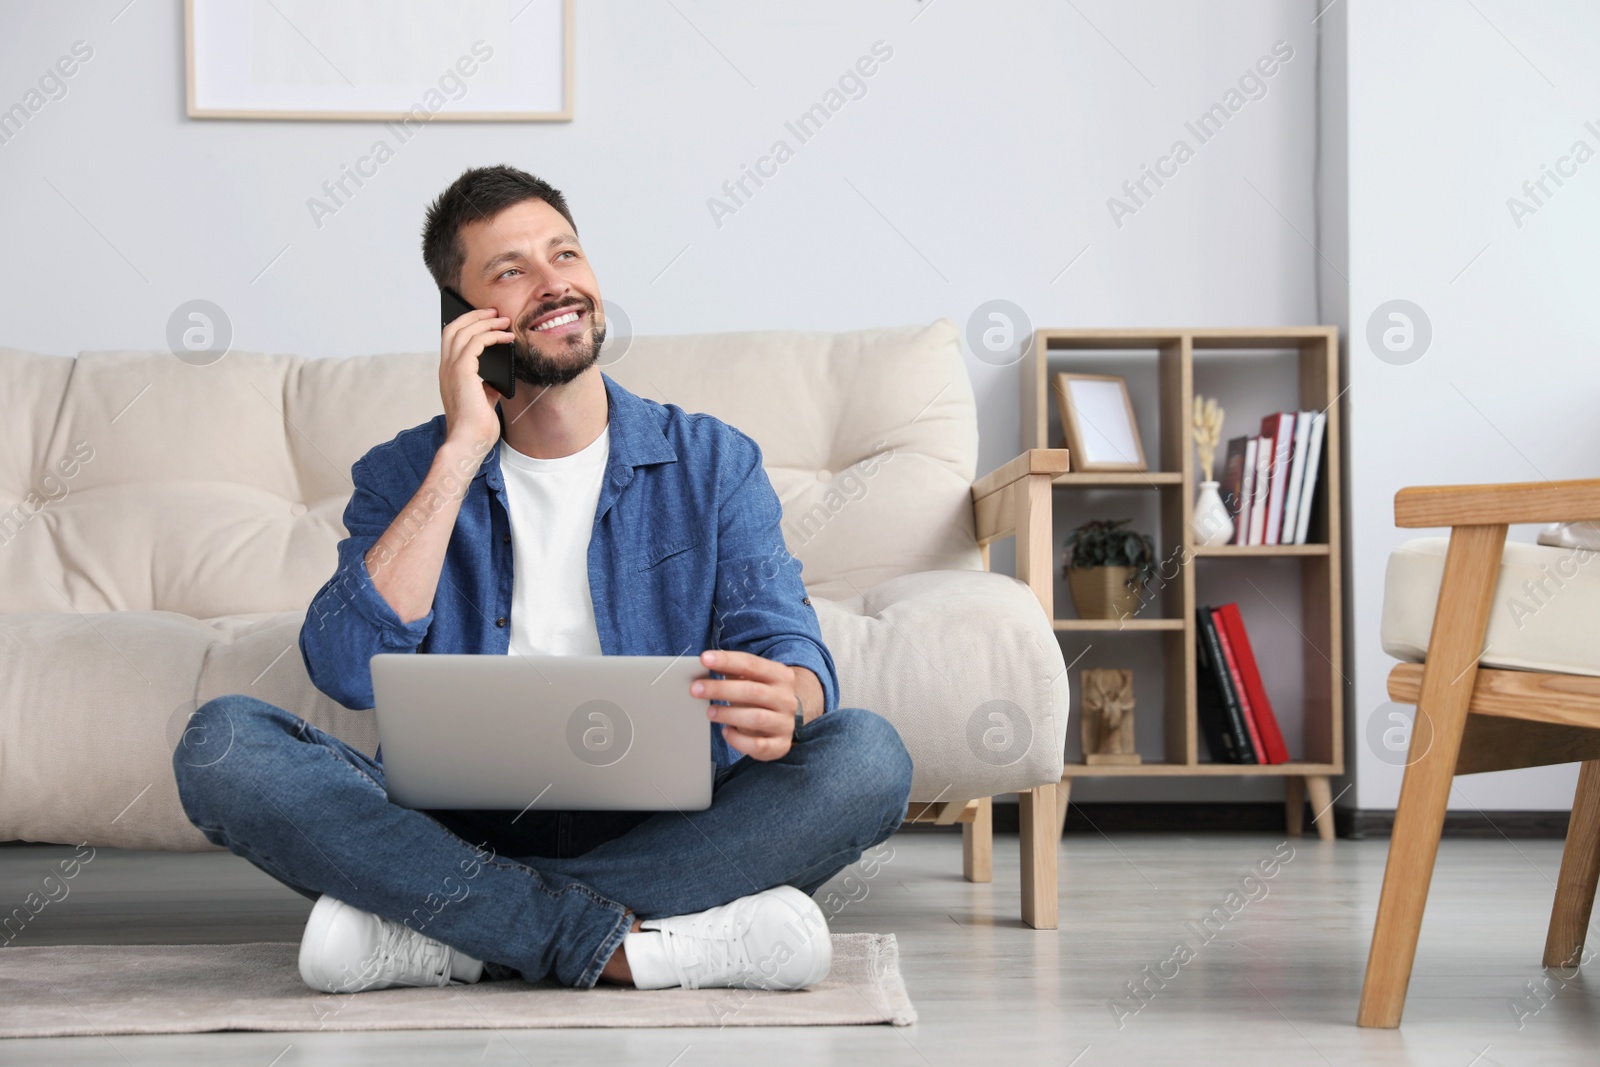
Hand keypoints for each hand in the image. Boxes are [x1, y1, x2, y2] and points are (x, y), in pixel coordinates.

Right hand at [440, 306, 513, 452]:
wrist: (471, 441)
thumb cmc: (478, 425)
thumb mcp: (485, 397)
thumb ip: (488, 382)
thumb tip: (501, 371)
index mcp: (448, 372)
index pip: (451, 338)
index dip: (467, 323)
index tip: (486, 318)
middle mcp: (446, 367)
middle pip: (454, 327)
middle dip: (475, 315)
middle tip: (496, 312)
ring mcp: (451, 368)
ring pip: (464, 330)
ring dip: (486, 321)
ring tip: (504, 320)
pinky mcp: (462, 371)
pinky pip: (476, 342)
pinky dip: (492, 335)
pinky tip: (507, 337)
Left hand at [692, 649, 800, 761]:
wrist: (787, 721)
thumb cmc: (762, 696)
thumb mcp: (753, 680)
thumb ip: (732, 671)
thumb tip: (706, 662)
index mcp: (780, 676)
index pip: (752, 664)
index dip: (727, 661)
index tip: (704, 659)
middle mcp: (786, 699)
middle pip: (752, 691)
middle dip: (720, 689)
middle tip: (696, 689)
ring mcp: (785, 723)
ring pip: (756, 718)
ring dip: (728, 714)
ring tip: (709, 712)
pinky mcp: (780, 745)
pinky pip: (758, 745)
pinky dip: (738, 740)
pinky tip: (727, 732)